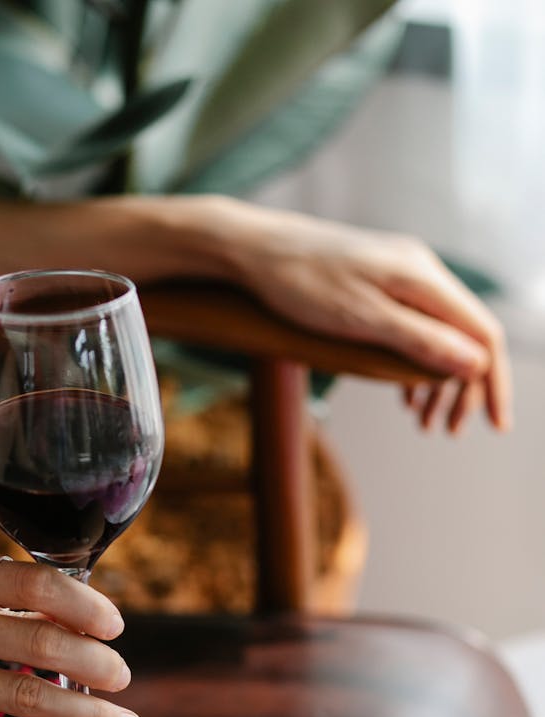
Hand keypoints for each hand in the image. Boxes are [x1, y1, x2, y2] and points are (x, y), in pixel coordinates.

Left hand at [210, 200, 510, 434]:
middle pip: (464, 336)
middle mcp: (419, 273)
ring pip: (438, 334)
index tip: (496, 426)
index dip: (493, 382)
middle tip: (450, 432)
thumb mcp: (362, 319)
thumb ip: (419, 340)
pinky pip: (413, 328)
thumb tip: (476, 364)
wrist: (255, 251)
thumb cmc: (301, 284)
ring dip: (438, 381)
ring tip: (425, 423)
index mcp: (422, 278)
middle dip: (465, 389)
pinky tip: (405, 395)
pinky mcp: (377, 284)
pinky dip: (414, 365)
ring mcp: (399, 276)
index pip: (482, 332)